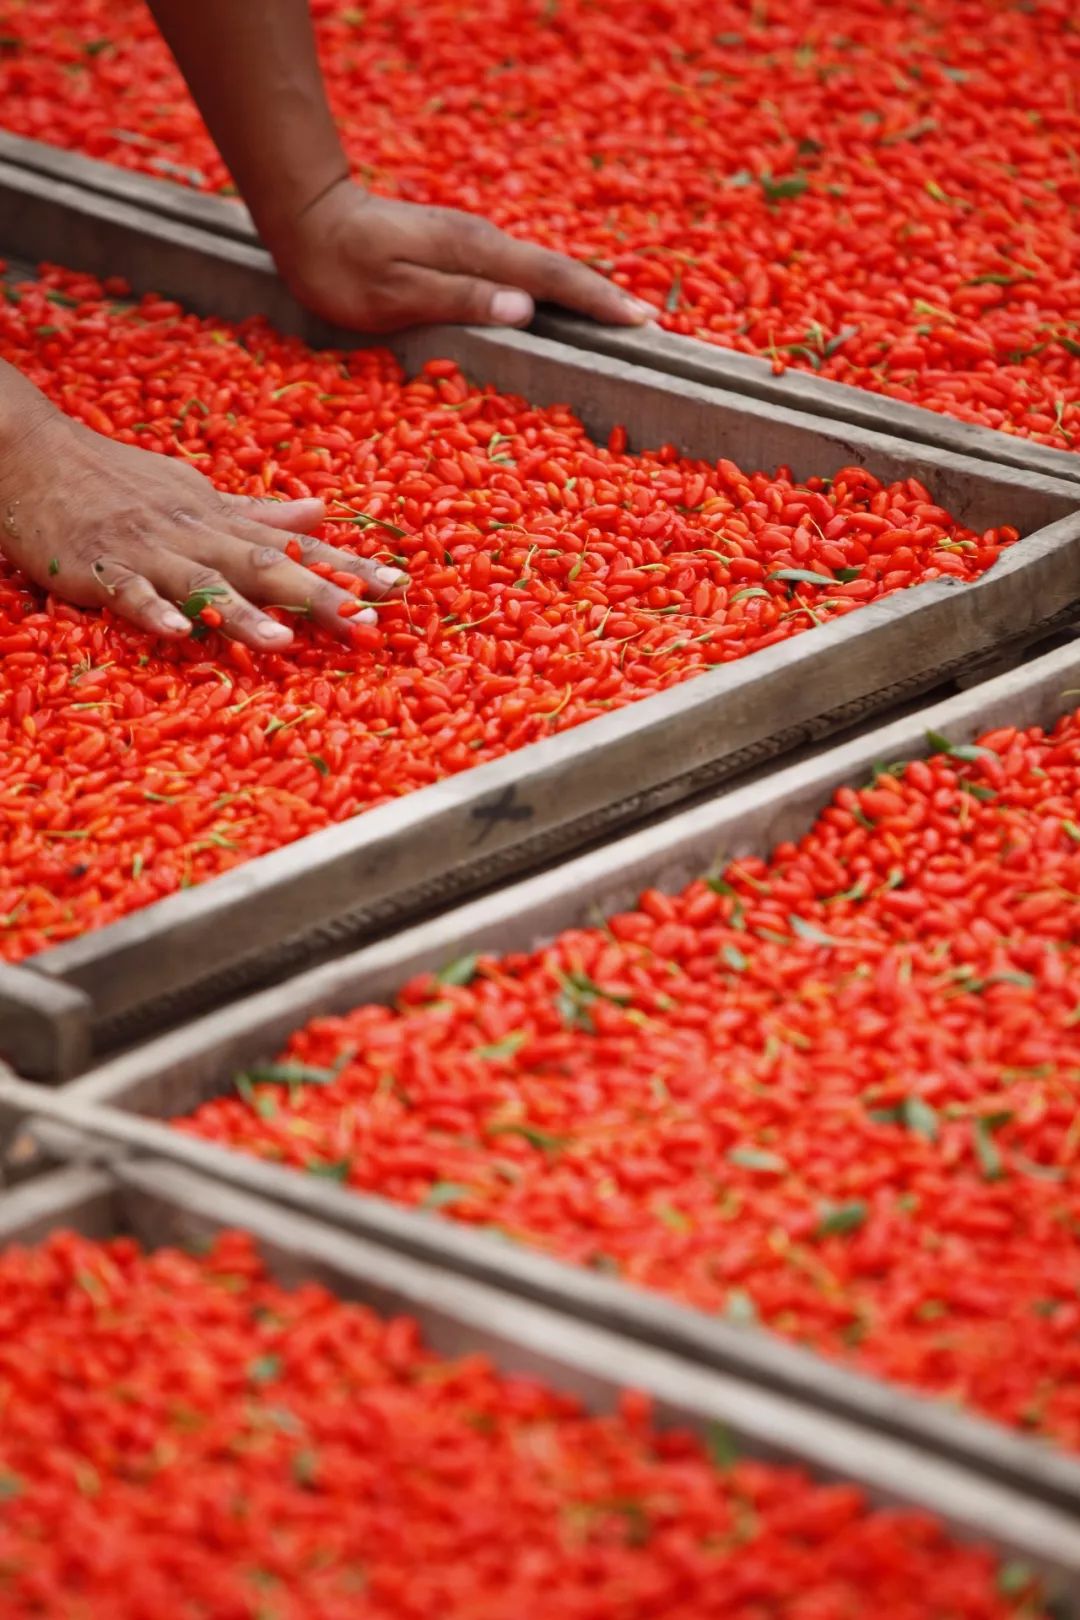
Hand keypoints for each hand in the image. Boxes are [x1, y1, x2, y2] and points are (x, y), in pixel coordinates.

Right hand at [0, 379, 404, 649]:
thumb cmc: (117, 479)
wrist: (31, 452)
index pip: (298, 543)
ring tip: (283, 643)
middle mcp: (196, 532)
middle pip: (267, 564)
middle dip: (318, 595)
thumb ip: (258, 511)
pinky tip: (181, 636)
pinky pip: (130, 593)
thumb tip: (322, 509)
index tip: (398, 588)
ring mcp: (149, 550)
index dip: (349, 565)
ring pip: (204, 582)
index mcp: (221, 519)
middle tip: (366, 625)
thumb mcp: (195, 491)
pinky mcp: (99, 567)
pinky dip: (154, 612)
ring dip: (243, 613)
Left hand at [274, 180, 657, 334]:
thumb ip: (460, 299)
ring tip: (619, 320)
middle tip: (648, 325)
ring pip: (541, 272)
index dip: (598, 301)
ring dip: (582, 295)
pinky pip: (520, 274)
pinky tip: (561, 309)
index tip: (640, 320)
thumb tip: (525, 309)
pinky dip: (550, 291)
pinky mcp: (463, 251)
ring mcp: (475, 245)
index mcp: (476, 254)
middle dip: (604, 297)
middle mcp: (484, 244)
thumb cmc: (342, 267)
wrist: (309, 217)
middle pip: (557, 272)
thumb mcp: (394, 294)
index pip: (551, 279)